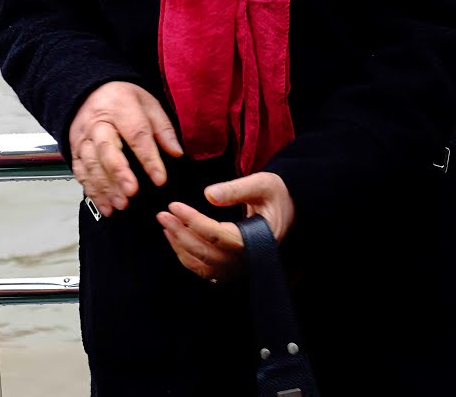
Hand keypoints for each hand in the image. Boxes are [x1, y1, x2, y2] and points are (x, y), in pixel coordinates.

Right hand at [68, 81, 182, 214]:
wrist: (91, 91)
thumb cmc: (125, 100)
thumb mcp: (149, 104)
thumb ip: (163, 129)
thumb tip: (177, 153)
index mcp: (121, 108)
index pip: (136, 135)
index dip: (149, 158)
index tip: (160, 179)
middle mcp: (98, 124)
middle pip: (107, 149)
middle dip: (119, 173)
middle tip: (132, 192)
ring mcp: (83, 138)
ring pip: (91, 164)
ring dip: (105, 187)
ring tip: (121, 204)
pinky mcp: (74, 151)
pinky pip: (81, 172)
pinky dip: (92, 191)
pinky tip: (105, 206)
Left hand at [157, 171, 294, 282]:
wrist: (292, 213)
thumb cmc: (278, 197)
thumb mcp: (263, 184)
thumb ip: (237, 189)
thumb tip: (208, 194)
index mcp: (255, 240)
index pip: (215, 234)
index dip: (192, 220)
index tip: (173, 205)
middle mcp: (246, 260)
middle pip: (204, 252)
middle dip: (179, 233)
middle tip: (162, 214)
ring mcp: (238, 269)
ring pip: (201, 264)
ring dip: (179, 246)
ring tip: (165, 224)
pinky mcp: (232, 270)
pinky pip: (204, 269)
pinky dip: (186, 256)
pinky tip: (175, 239)